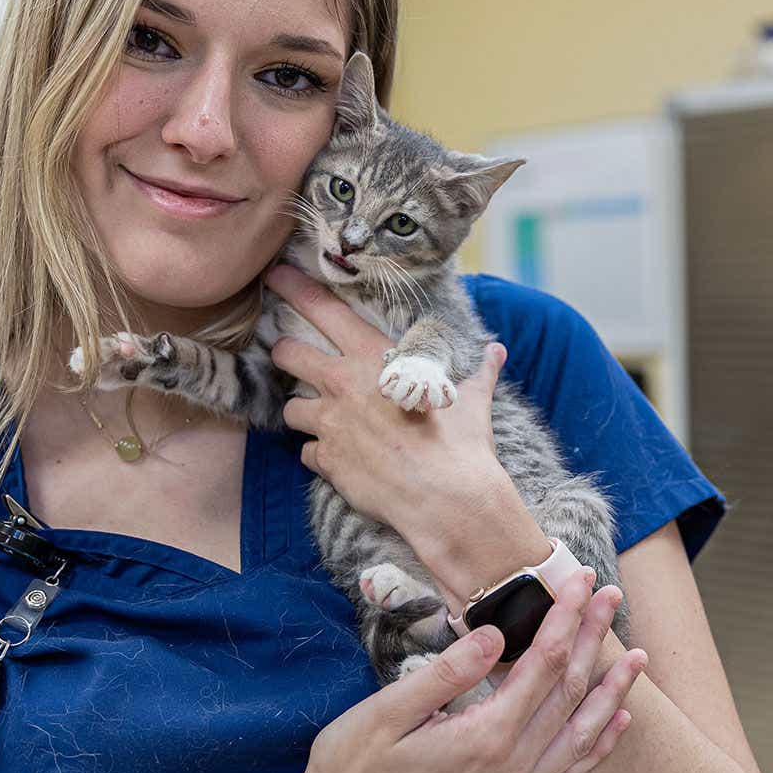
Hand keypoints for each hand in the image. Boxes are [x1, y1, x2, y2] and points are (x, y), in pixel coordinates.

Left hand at [265, 263, 510, 545]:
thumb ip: (479, 372)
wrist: (446, 498)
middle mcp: (343, 385)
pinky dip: (319, 456)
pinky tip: (338, 460)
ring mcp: (330, 424)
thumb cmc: (460, 443)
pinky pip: (307, 453)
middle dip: (283, 352)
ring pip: (290, 409)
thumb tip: (497, 352)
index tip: (276, 275)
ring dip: (302, 412)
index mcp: (374, 358)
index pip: (325, 310)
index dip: (295, 287)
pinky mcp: (327, 461)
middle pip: (288, 353)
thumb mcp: (471, 399)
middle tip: (285, 355)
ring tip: (319, 419)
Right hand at [293, 569, 643, 772]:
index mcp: (482, 739)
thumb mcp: (386, 710)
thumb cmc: (351, 762)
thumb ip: (446, 673)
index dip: (564, 618)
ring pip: (579, 736)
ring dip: (610, 692)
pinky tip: (615, 722)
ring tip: (637, 656)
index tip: (580, 580)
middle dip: (592, 639)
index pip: (540, 666)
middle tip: (612, 595)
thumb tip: (494, 633)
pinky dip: (597, 747)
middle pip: (567, 694)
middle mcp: (508, 772)